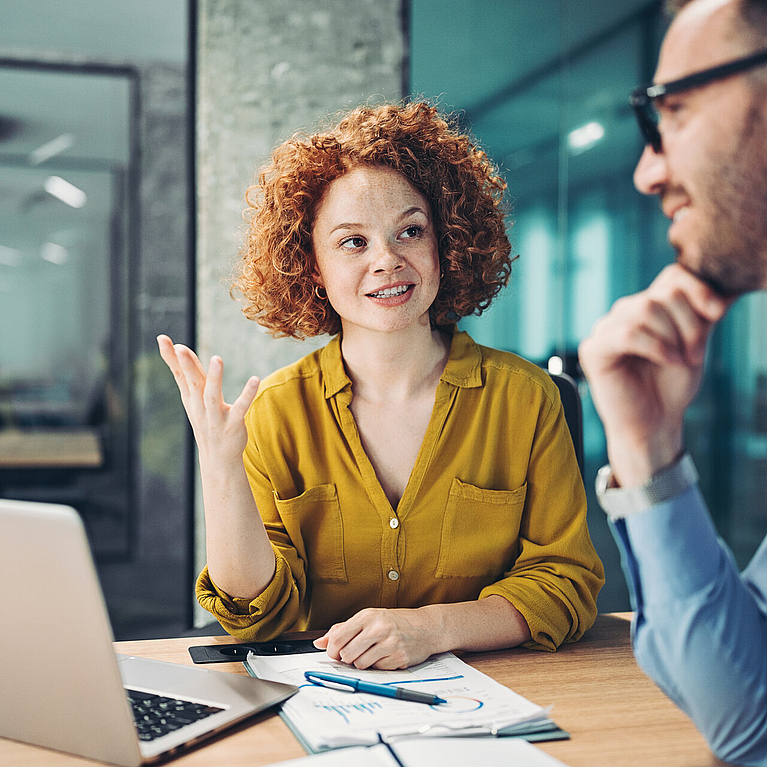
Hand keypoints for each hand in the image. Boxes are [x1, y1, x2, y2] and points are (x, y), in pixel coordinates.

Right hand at [157, 334, 258, 465]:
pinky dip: (247, 394)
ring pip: (212, 396)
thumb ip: (189, 374)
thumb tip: (179, 349)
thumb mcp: (194, 398)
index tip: (162, 338)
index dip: (171, 358)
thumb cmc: (206, 421)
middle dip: (186, 366)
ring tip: (217, 359)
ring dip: (214, 378)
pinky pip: (240, 408)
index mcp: (191, 398)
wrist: (218, 458)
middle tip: (180, 348)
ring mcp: (215, 417)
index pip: (179, 374)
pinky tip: (255, 379)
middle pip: (192, 383)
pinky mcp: (232, 425)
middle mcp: (199, 407)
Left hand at [313, 607, 438, 669]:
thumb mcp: (368, 618)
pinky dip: (378, 667)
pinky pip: (376, 670)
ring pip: (359, 664)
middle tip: (355, 654)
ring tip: (372, 654)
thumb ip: (343, 629)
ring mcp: (389, 643)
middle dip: (346, 659)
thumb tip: (319, 642)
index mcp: (367, 616)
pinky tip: (385, 656)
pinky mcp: (398, 657)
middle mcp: (378, 628)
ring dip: (362, 663)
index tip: (336, 653)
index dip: (332, 650)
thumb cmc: (394, 621)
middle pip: (346, 654)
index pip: (337, 637)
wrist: (426, 626)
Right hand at [578, 265, 731, 485]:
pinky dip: (656, 346)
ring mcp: (604, 329)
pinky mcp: (593, 350)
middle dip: (688, 324)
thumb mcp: (694, 342)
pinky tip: (668, 361)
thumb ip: (702, 314)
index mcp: (645, 306)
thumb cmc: (672, 386)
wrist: (654, 424)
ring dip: (672, 337)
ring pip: (645, 310)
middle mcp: (622, 313)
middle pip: (661, 295)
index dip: (698, 289)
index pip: (671, 277)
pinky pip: (628, 333)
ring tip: (681, 360)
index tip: (718, 314)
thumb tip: (727, 289)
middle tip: (696, 354)